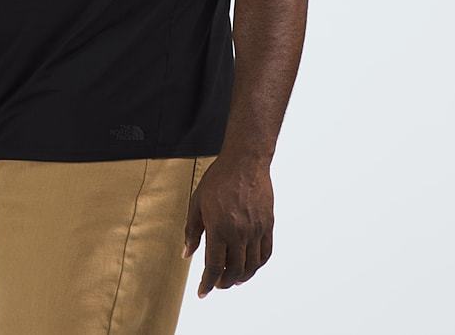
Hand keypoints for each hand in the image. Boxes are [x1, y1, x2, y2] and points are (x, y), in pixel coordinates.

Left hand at [182, 154, 273, 297]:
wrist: (244, 162)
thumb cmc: (218, 180)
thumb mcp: (197, 203)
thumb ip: (192, 231)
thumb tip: (186, 254)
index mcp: (218, 228)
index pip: (214, 266)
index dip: (207, 283)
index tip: (203, 292)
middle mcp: (239, 233)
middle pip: (233, 271)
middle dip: (223, 283)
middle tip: (216, 284)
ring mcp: (255, 230)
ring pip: (251, 266)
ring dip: (241, 278)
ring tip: (232, 279)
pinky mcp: (267, 225)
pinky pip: (265, 253)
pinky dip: (257, 265)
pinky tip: (250, 266)